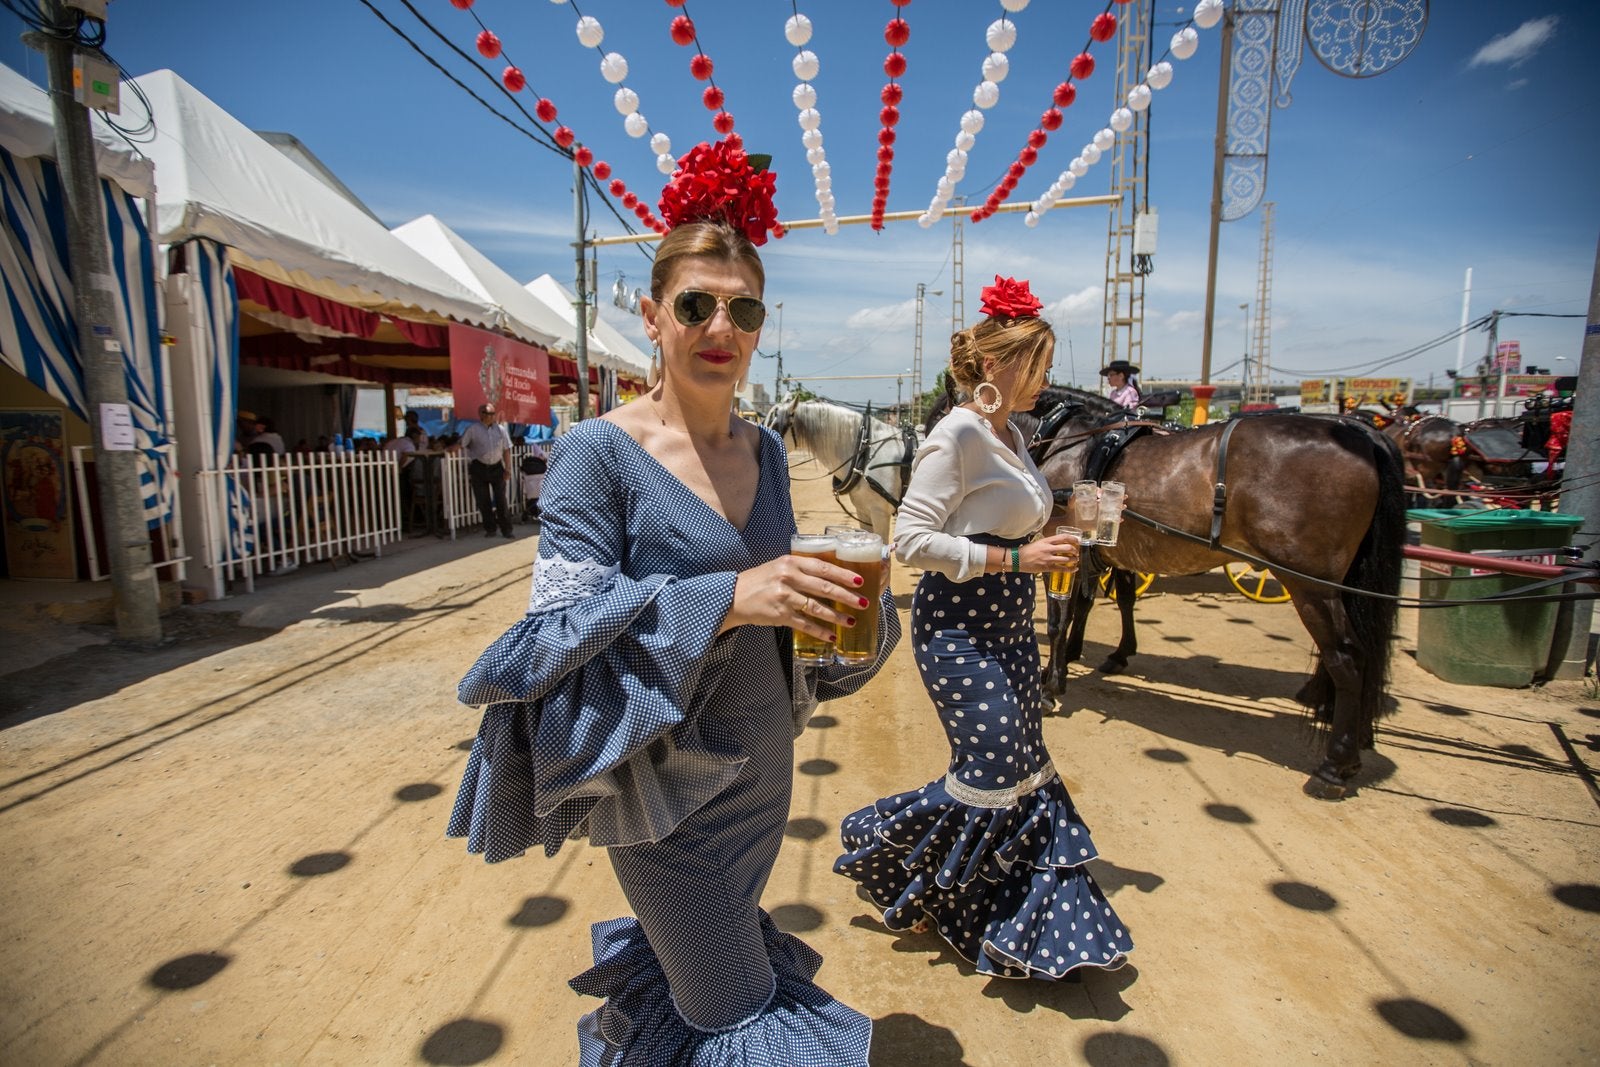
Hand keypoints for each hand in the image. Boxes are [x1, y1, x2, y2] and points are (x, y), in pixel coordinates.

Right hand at [723, 553, 871, 641]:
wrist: (733, 596)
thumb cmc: (760, 580)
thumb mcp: (779, 566)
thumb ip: (800, 568)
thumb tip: (830, 575)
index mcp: (790, 562)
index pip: (823, 567)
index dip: (843, 575)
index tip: (859, 581)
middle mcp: (788, 577)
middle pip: (824, 587)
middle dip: (847, 596)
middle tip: (863, 602)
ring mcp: (784, 597)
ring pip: (817, 608)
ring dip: (837, 616)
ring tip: (852, 621)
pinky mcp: (779, 615)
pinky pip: (804, 624)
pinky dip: (820, 631)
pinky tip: (831, 637)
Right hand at [1020, 531, 1081, 573]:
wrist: (1017, 559)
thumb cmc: (1027, 551)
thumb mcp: (1038, 543)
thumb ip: (1048, 543)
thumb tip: (1059, 544)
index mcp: (1046, 541)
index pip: (1063, 537)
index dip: (1073, 539)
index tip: (1077, 541)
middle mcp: (1048, 548)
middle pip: (1067, 547)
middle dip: (1075, 550)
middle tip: (1076, 552)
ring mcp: (1048, 558)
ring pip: (1066, 559)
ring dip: (1074, 560)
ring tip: (1075, 560)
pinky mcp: (1047, 567)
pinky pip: (1062, 568)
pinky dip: (1070, 569)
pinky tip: (1074, 569)